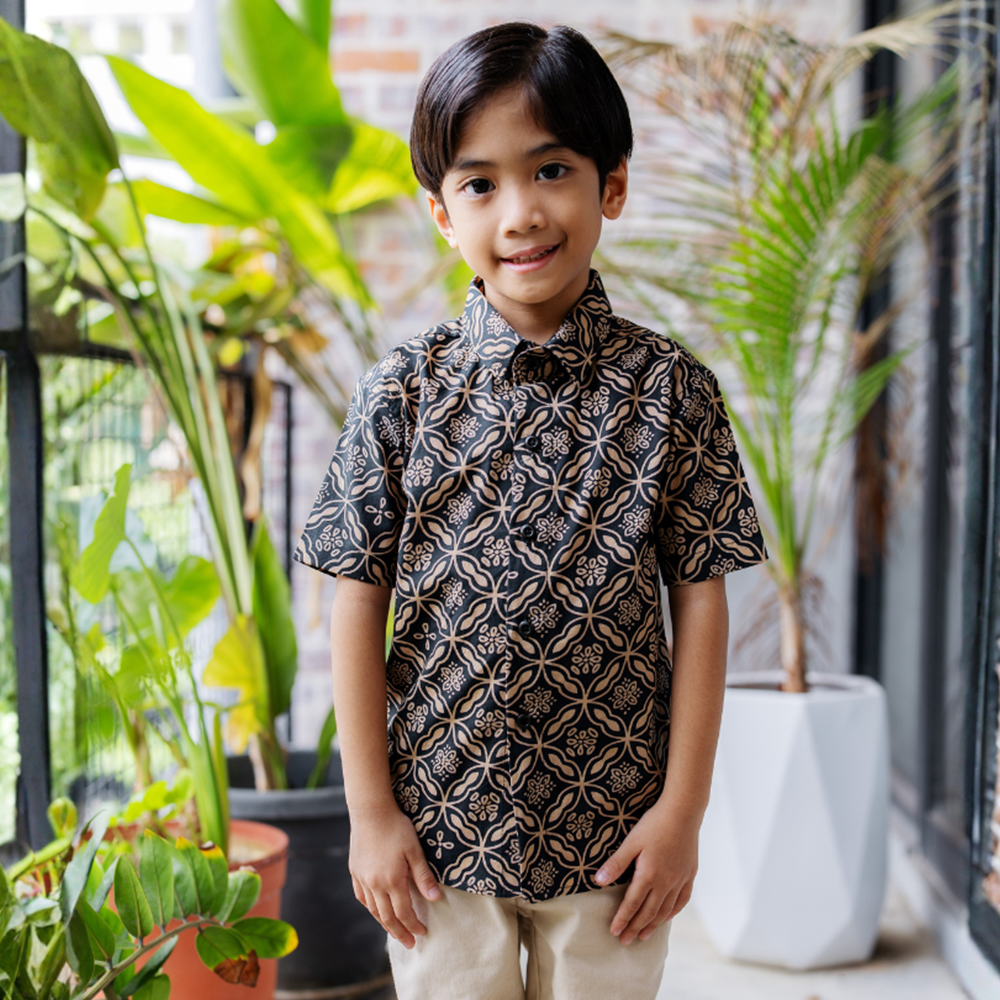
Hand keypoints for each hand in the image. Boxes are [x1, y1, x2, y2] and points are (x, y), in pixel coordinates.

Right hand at [349, 803, 440, 948]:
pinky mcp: (355, 871)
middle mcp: (375, 884)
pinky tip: (376, 911)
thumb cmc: (396, 828)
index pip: (404, 912)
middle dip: (400, 932)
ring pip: (373, 910)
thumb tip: (436, 899)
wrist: (371, 811)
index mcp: (392, 880)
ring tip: (394, 932)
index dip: (413, 925)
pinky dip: (371, 908)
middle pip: (387, 917)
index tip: (422, 933)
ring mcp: (363, 879)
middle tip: (410, 943)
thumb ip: (424, 876)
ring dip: (384, 924)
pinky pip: (362, 897)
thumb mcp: (415, 850)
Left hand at [594, 802, 698, 945]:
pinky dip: (673, 911)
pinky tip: (667, 916)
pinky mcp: (690, 874)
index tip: (614, 932)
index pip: (633, 904)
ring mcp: (680, 880)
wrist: (683, 812)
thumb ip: (616, 863)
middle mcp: (666, 882)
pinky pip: (682, 900)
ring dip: (654, 924)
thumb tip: (597, 881)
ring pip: (666, 910)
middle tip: (625, 941)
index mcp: (649, 875)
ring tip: (644, 936)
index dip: (623, 919)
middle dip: (636, 928)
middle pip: (649, 912)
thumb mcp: (631, 841)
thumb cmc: (654, 824)